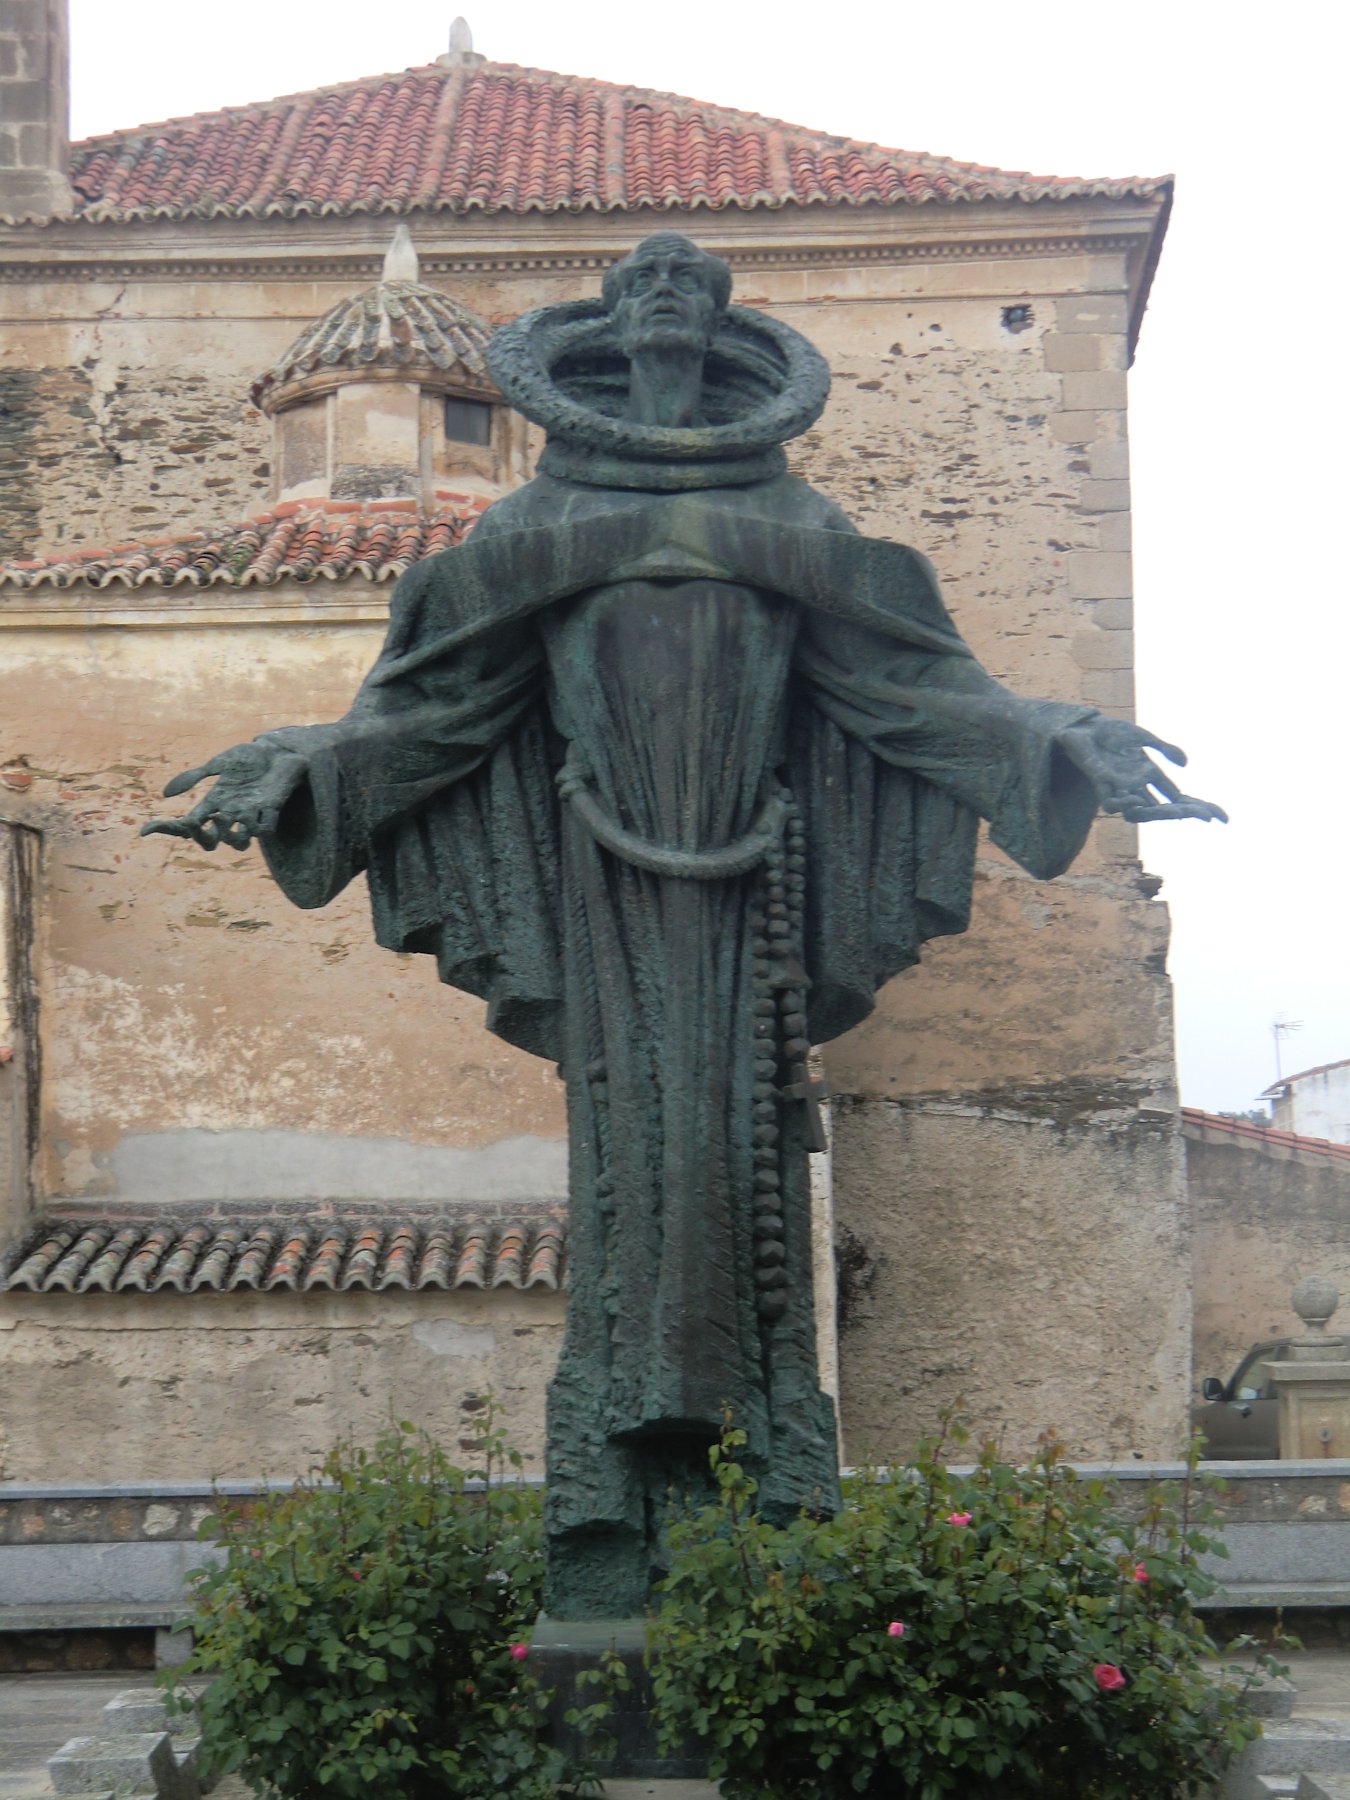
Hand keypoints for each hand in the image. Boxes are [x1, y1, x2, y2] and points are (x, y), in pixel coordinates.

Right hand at [140, 742, 307, 850]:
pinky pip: (266, 830)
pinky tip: (257, 814)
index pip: (188, 823)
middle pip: (211, 841)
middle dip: (204, 838)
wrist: (277, 750)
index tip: (146, 830)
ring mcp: (250, 813)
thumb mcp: (218, 763)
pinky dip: (261, 827)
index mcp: (213, 801)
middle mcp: (229, 812)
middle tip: (204, 822)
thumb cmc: (248, 757)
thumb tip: (165, 794)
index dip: (167, 828)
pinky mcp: (270, 809)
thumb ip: (194, 776)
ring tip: (227, 817)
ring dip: (231, 836)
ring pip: (238, 843)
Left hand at [1056, 718, 1226, 824]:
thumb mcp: (1144, 738)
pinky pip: (1110, 801)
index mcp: (1149, 776)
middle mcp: (1136, 786)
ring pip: (1138, 810)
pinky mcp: (1099, 782)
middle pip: (1162, 808)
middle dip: (1183, 812)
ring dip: (1154, 813)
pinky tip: (1134, 800)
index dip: (1197, 807)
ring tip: (1176, 814)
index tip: (1219, 817)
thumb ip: (1164, 750)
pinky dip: (1122, 803)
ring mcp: (1118, 786)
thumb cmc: (1113, 735)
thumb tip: (1185, 764)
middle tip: (1203, 816)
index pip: (1177, 797)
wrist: (1084, 728)